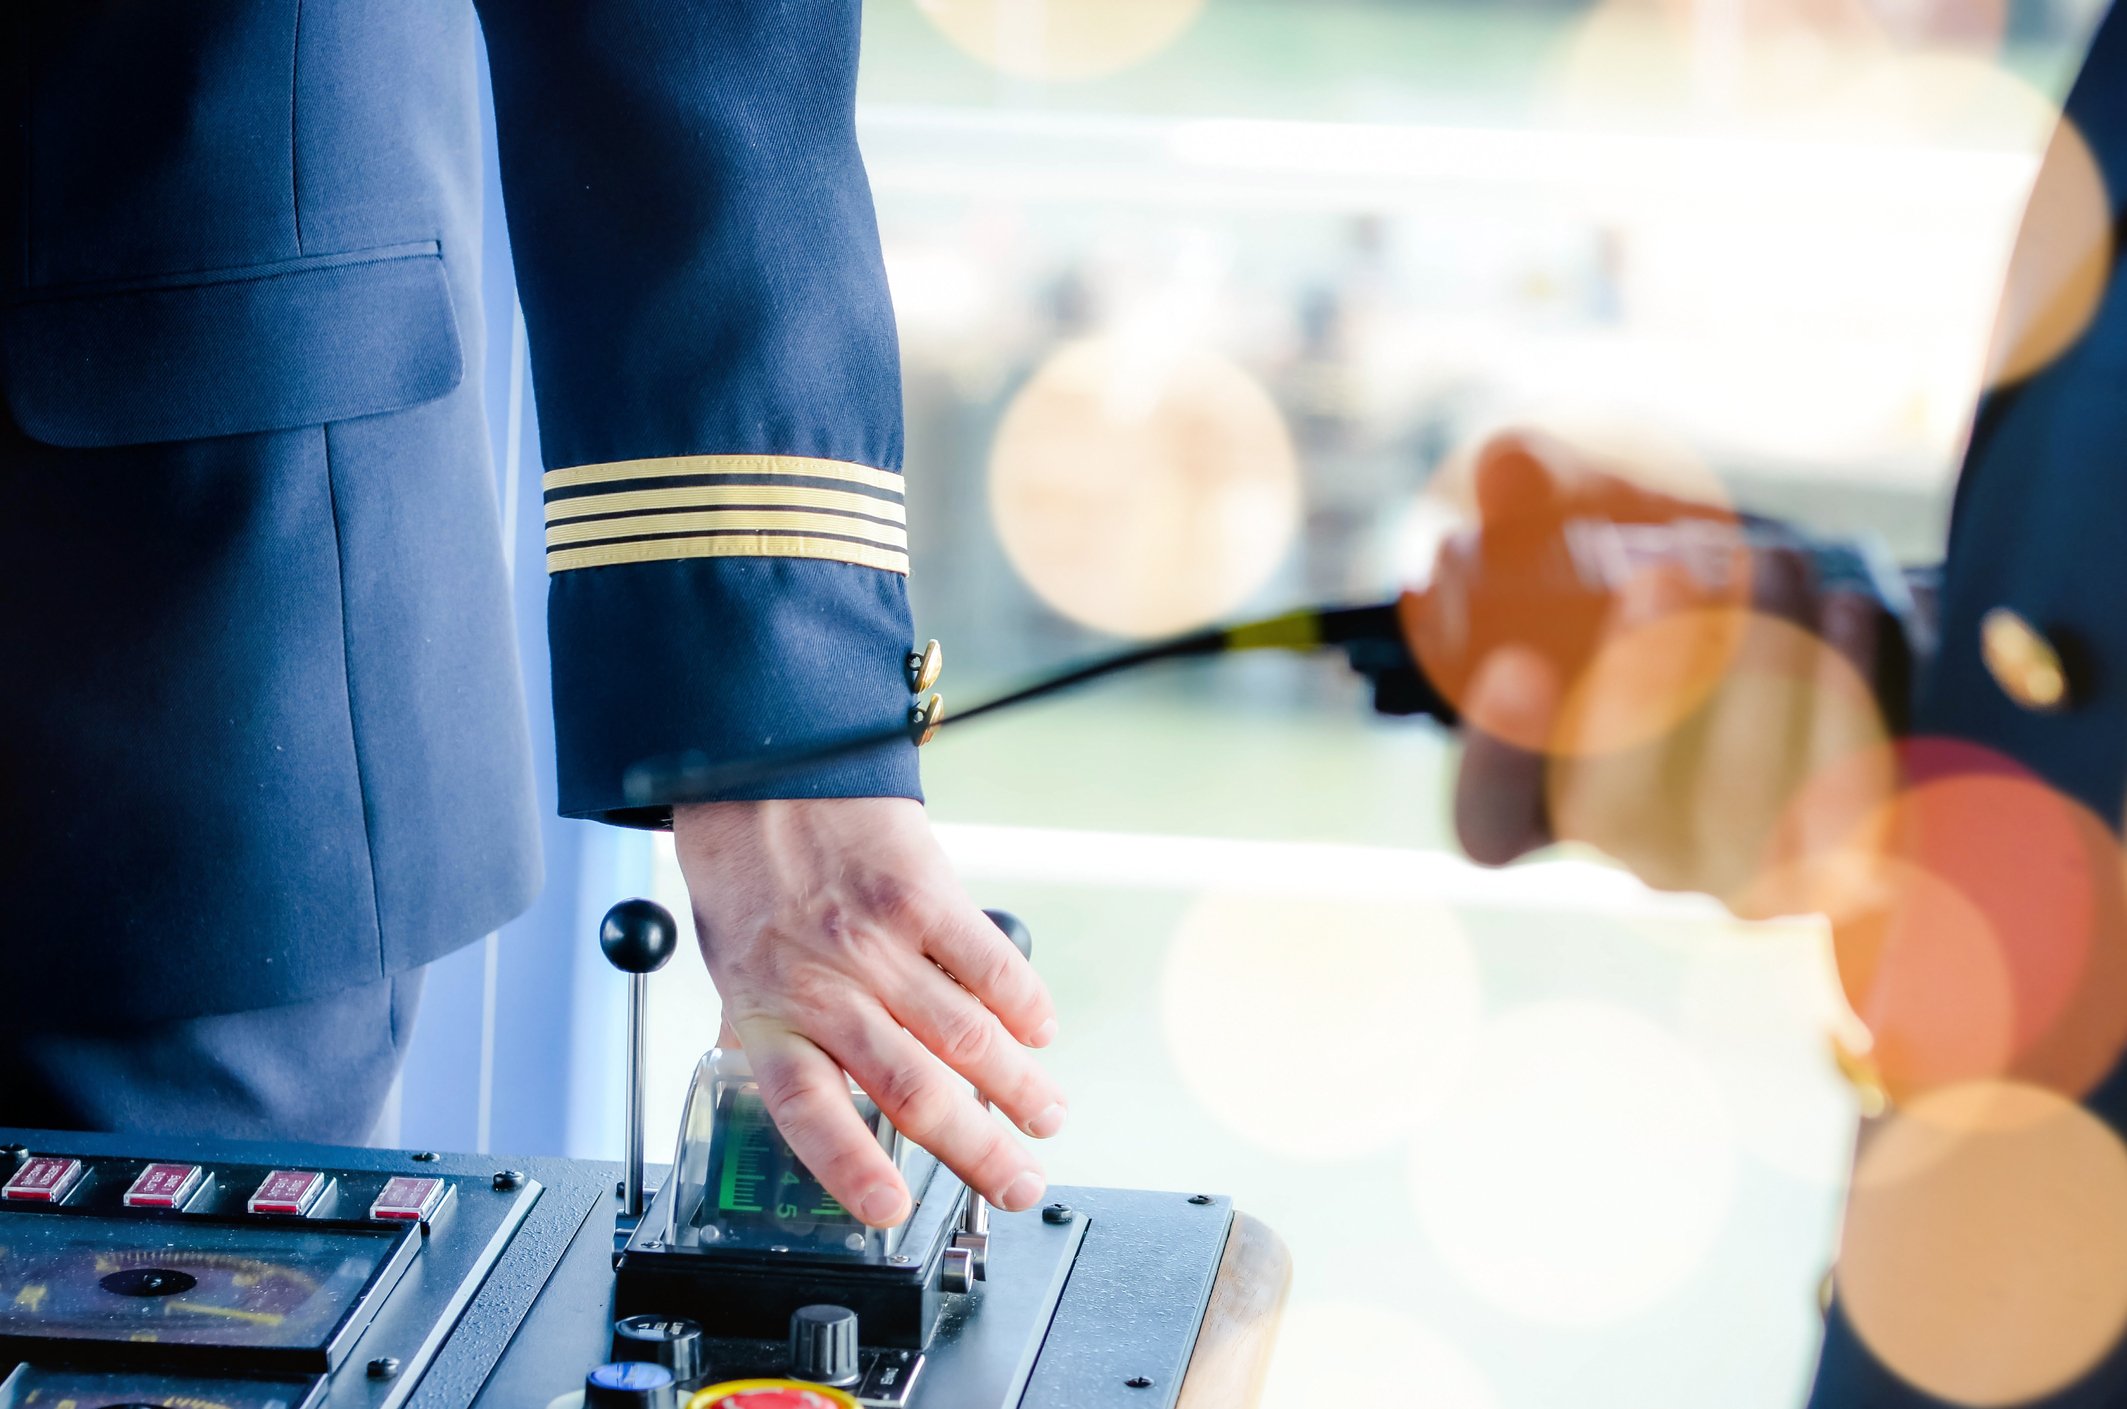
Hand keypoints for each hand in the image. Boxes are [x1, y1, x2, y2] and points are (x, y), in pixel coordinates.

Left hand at [672, 797, 1064, 1227]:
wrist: (759, 768)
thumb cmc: (743, 868)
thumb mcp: (732, 966)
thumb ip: (769, 1031)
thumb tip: (797, 1093)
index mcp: (767, 1013)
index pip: (808, 1112)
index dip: (852, 1169)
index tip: (892, 1210)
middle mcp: (823, 985)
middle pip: (912, 1091)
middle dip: (980, 1151)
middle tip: (1018, 1183)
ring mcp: (875, 941)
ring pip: (964, 1039)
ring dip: (1018, 1088)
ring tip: (1046, 1116)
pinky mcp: (920, 893)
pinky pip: (986, 965)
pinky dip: (1024, 1005)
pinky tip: (1041, 1031)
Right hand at [1440, 432, 1897, 914]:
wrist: (1829, 641)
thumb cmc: (1686, 590)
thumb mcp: (1599, 539)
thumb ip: (1537, 497)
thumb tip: (1507, 467)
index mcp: (1551, 804)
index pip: (1491, 824)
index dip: (1497, 762)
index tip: (1514, 668)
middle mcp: (1643, 853)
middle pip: (1620, 813)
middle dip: (1639, 692)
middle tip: (1658, 576)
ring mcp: (1748, 866)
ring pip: (1744, 798)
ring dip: (1761, 667)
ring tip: (1773, 558)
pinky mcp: (1857, 843)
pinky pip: (1853, 788)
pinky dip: (1852, 691)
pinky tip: (1849, 608)